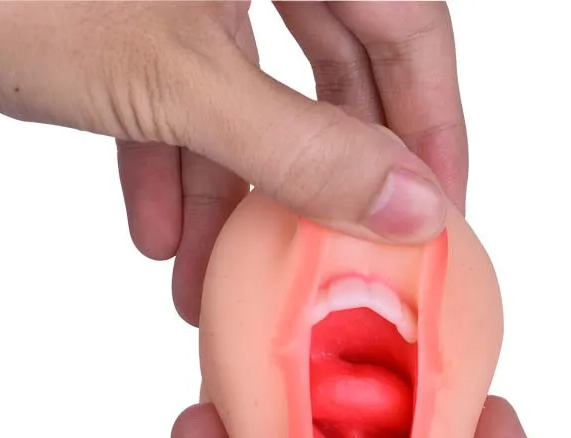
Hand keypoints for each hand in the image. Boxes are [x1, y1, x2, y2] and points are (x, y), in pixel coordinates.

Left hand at [0, 1, 463, 323]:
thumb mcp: (176, 79)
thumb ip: (300, 145)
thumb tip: (408, 205)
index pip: (410, 25)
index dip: (434, 125)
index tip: (437, 212)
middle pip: (333, 68)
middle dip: (326, 176)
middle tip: (340, 252)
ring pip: (250, 95)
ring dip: (238, 195)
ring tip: (227, 278)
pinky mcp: (132, 17)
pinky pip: (180, 96)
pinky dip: (173, 166)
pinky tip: (156, 233)